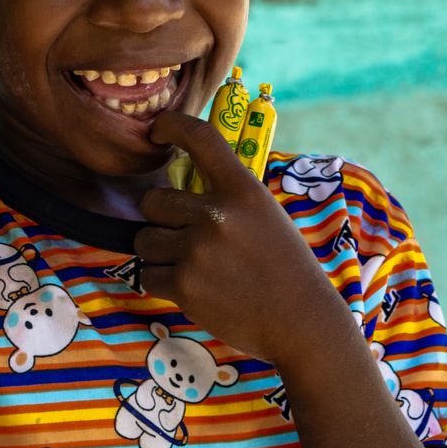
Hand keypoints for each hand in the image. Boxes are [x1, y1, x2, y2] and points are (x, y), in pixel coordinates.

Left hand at [135, 111, 349, 366]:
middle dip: (162, 220)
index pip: (200, 137)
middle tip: (186, 238)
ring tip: (194, 267)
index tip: (156, 131)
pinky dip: (163, 283)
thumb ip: (226, 196)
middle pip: (153, 201)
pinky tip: (194, 289)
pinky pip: (147, 275)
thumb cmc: (285, 267)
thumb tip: (182, 180)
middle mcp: (216, 214)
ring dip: (159, 253)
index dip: (171, 125)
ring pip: (144, 239)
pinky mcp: (184, 285)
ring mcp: (197, 250)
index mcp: (242, 189)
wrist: (301, 322)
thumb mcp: (265, 214)